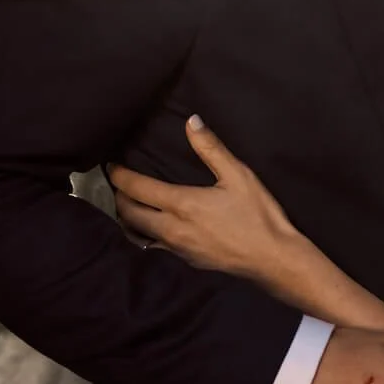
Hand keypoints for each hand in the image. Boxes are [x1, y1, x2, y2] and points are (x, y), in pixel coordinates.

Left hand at [110, 116, 291, 281]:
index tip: (110, 166)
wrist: (273, 259)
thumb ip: (211, 148)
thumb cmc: (258, 215)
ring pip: (138, 234)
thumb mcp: (238, 175)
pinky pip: (154, 247)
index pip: (137, 189)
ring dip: (128, 219)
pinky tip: (153, 228)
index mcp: (181, 204)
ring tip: (128, 205)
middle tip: (117, 184)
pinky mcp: (186, 261)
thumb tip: (191, 121)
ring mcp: (177, 249)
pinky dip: (144, 234)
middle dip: (118, 198)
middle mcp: (171, 229)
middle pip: (128, 214)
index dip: (119, 176)